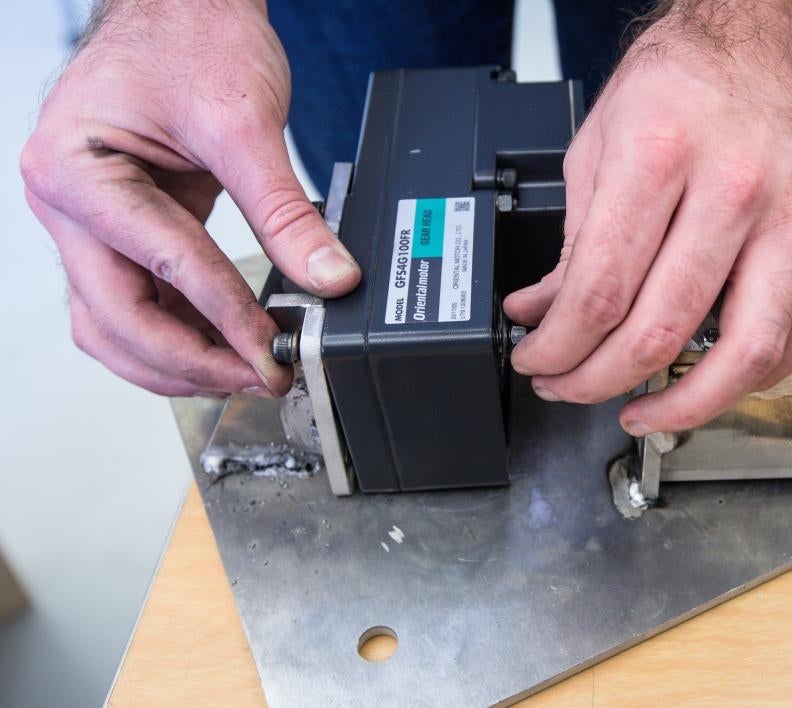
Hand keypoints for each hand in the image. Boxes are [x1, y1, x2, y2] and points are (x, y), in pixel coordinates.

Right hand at [20, 0, 359, 396]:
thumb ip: (288, 211)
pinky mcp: (118, 232)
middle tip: (257, 376)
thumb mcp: (244, 123)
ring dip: (175, 362)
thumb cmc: (192, 38)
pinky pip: (137, 302)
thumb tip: (328, 277)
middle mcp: (66, 204)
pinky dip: (177, 332)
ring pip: (114, 326)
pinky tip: (223, 346)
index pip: (160, 265)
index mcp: (75, 169)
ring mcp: (87, 223)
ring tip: (242, 373)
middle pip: (116, 318)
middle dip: (190, 361)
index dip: (222, 318)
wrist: (183, 6)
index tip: (271, 350)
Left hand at [504, 11, 791, 434]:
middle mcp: (730, 193)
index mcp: (658, 159)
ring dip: (685, 404)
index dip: (557, 347)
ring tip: (643, 414)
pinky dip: (759, 376)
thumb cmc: (679, 82)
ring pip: (745, 350)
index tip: (537, 360)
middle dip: (597, 380)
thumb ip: (570, 239)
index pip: (599, 290)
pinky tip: (719, 383)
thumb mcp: (596, 146)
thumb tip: (540, 309)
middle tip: (567, 387)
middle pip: (660, 329)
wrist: (761, 45)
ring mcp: (784, 222)